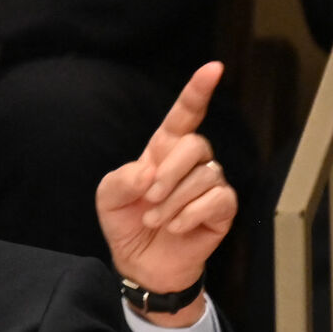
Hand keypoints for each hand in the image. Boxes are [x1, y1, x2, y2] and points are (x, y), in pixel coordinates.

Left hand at [96, 62, 236, 326]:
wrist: (141, 262)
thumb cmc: (127, 223)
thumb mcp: (109, 198)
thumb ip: (122, 179)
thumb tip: (150, 173)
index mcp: (163, 150)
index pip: (184, 115)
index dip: (197, 91)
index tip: (213, 69)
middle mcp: (191, 162)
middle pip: (197, 144)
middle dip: (170, 172)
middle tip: (150, 199)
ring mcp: (210, 184)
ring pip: (205, 175)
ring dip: (174, 202)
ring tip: (157, 220)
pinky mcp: (223, 209)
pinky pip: (217, 199)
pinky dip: (190, 215)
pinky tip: (175, 227)